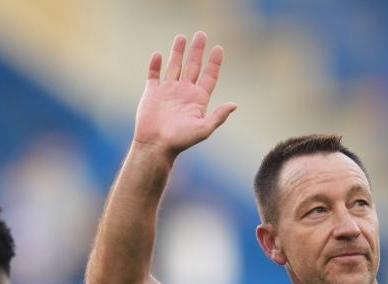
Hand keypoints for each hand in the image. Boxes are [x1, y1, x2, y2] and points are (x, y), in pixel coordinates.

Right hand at [133, 31, 236, 156]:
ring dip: (178, 52)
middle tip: (201, 34)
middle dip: (197, 51)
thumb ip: (218, 116)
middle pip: (193, 66)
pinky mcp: (152, 93)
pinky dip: (155, 64)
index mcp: (198, 99)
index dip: (214, 63)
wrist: (156, 145)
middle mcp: (184, 92)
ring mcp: (168, 91)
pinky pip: (154, 74)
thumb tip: (234, 105)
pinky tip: (158, 54)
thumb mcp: (204, 129)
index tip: (219, 48)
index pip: (209, 76)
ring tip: (182, 37)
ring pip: (174, 66)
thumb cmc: (181, 140)